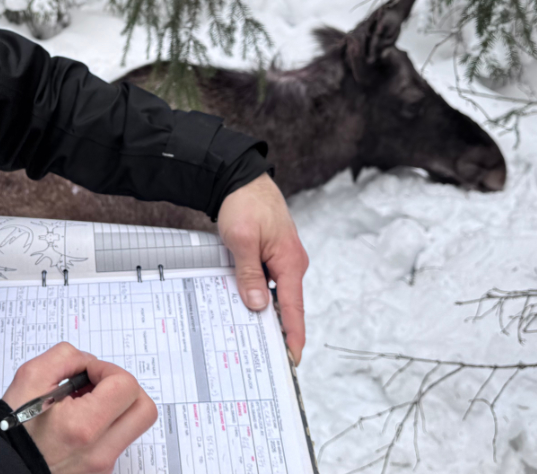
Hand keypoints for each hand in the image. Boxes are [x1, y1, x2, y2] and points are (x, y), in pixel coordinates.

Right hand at [1, 342, 156, 473]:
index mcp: (83, 426)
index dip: (107, 370)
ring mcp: (102, 466)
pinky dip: (105, 424)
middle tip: (98, 384)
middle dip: (125, 388)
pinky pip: (117, 440)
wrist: (2, 467)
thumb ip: (65, 357)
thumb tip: (88, 362)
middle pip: (144, 410)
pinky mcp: (100, 471)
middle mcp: (99, 452)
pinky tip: (78, 421)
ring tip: (84, 403)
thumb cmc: (12, 430)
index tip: (87, 373)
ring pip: (133, 426)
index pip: (126, 386)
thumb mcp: (30, 378)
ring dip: (116, 406)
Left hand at [216, 173, 307, 362]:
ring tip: (247, 334)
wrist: (241, 178)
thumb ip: (250, 274)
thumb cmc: (245, 204)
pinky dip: (257, 293)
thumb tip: (258, 305)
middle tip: (258, 354)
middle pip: (285, 305)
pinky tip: (243, 303)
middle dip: (274, 329)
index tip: (291, 360)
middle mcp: (292, 263)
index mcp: (290, 263)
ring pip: (274, 293)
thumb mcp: (242, 241)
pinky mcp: (272, 254)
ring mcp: (283, 259)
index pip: (295, 309)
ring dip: (262, 310)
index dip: (293, 336)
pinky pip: (267, 281)